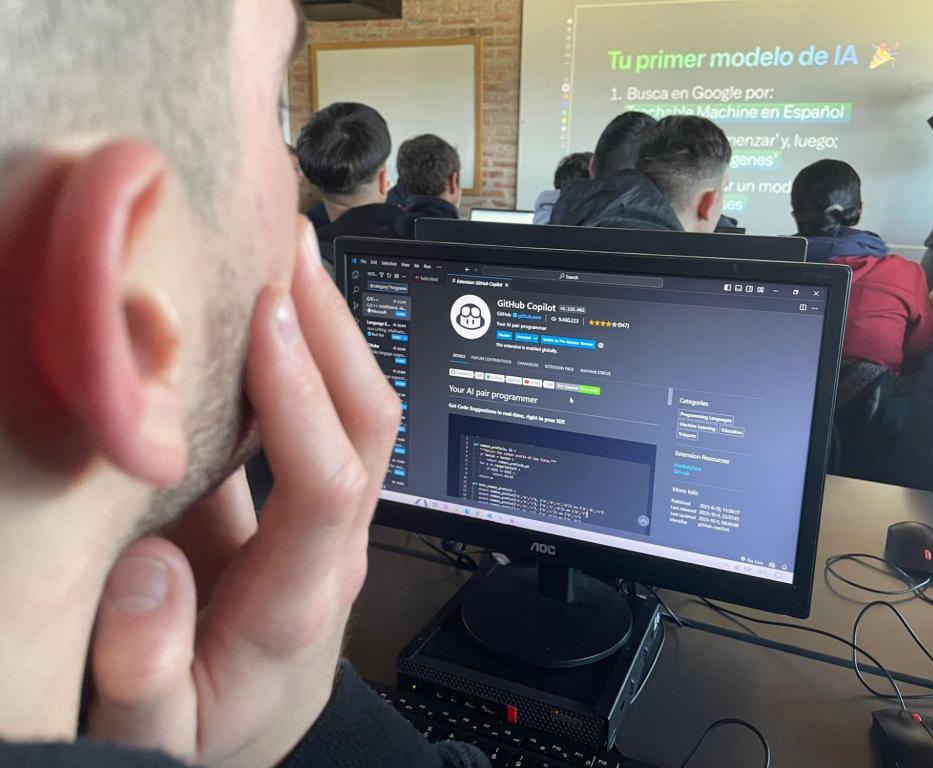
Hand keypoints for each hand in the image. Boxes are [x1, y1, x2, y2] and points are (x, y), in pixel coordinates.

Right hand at [86, 218, 401, 766]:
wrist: (238, 731)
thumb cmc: (205, 731)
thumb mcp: (160, 737)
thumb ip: (147, 672)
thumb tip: (151, 578)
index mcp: (300, 603)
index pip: (328, 482)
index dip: (303, 394)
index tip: (264, 317)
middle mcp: (331, 547)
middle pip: (370, 426)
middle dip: (338, 331)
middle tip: (292, 247)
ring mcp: (323, 518)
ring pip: (353, 410)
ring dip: (326, 328)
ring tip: (284, 251)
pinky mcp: (297, 500)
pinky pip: (313, 416)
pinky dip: (294, 354)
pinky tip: (259, 308)